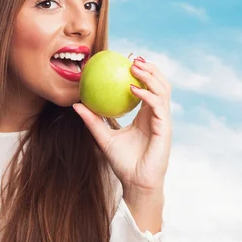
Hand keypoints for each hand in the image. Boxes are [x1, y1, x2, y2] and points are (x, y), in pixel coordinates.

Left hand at [73, 56, 171, 192]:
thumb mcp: (103, 137)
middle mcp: (157, 116)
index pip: (148, 89)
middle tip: (133, 58)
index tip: (127, 61)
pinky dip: (147, 94)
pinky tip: (133, 88)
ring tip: (135, 66)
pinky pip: (157, 106)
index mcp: (146, 116)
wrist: (135, 183)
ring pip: (162, 91)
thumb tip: (76, 104)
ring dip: (150, 76)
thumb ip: (93, 120)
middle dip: (150, 68)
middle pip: (160, 85)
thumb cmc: (122, 163)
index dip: (143, 73)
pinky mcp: (165, 129)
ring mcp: (163, 121)